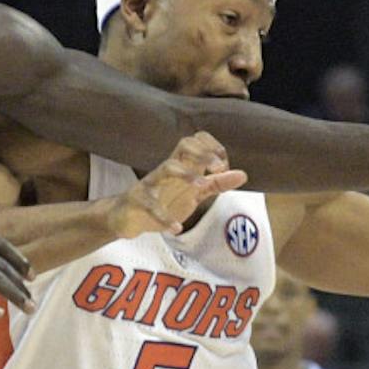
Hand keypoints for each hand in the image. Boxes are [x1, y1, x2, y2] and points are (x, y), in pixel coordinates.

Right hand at [107, 132, 247, 238]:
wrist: (125, 218)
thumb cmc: (162, 201)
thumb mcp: (194, 193)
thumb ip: (217, 184)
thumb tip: (243, 174)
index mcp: (181, 165)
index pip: (196, 140)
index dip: (213, 147)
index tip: (224, 165)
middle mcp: (166, 170)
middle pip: (183, 145)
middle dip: (203, 152)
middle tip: (219, 167)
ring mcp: (150, 183)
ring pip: (166, 167)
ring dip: (186, 174)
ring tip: (201, 186)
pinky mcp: (137, 201)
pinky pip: (150, 205)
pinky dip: (164, 217)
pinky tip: (176, 228)